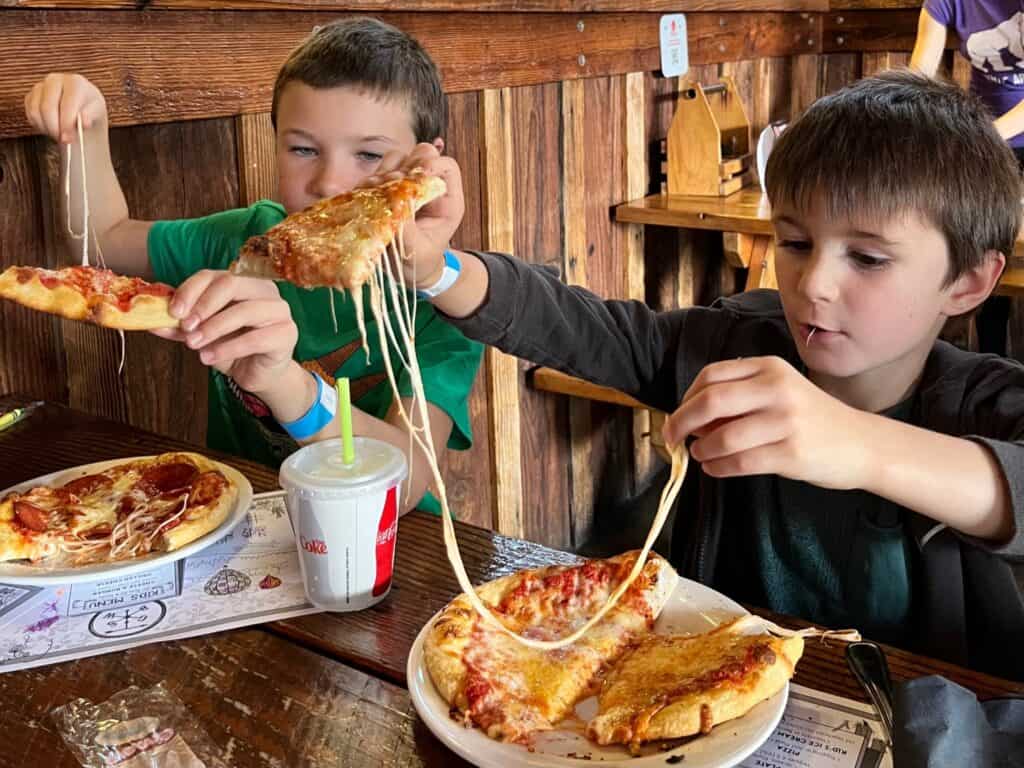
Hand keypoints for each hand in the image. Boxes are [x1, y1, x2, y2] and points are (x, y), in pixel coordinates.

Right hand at [24, 73, 107, 143]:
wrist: (81, 106)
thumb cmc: (90, 108)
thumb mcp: (96, 112)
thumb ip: (90, 116)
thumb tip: (85, 122)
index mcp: (74, 82)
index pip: (67, 105)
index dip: (66, 125)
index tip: (68, 139)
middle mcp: (55, 80)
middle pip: (47, 108)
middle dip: (55, 128)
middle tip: (63, 140)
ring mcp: (40, 86)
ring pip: (36, 112)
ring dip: (47, 128)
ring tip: (60, 134)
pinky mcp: (30, 95)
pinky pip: (30, 114)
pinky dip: (40, 125)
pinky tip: (52, 127)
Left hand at [151, 270, 298, 395]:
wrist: (257, 374)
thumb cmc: (231, 348)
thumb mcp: (202, 334)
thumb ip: (181, 326)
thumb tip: (151, 322)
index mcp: (242, 282)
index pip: (214, 276)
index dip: (190, 290)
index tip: (173, 312)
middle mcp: (264, 290)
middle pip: (231, 284)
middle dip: (204, 306)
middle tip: (186, 328)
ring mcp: (279, 310)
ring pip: (244, 311)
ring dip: (214, 329)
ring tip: (195, 346)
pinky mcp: (287, 333)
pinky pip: (256, 338)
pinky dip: (228, 348)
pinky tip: (210, 358)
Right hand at [361, 142, 465, 286]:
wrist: (408, 272)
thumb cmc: (420, 263)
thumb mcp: (418, 251)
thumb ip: (408, 228)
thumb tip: (393, 204)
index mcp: (446, 200)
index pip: (446, 166)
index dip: (431, 165)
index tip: (414, 179)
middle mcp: (427, 188)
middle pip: (421, 153)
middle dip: (405, 165)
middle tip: (392, 184)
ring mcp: (406, 187)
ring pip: (396, 159)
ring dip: (385, 171)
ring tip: (376, 189)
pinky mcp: (386, 191)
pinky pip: (377, 173)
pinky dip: (370, 181)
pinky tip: (366, 195)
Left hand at [662, 356, 872, 489]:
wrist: (861, 443)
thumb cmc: (811, 419)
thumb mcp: (779, 393)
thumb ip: (739, 398)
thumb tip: (690, 419)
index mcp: (770, 369)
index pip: (711, 375)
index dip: (686, 398)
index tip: (677, 415)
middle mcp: (777, 389)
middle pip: (711, 402)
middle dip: (681, 422)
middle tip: (671, 437)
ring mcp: (786, 421)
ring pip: (723, 436)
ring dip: (701, 449)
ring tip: (700, 454)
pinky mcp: (791, 453)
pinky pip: (740, 462)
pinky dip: (718, 467)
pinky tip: (714, 468)